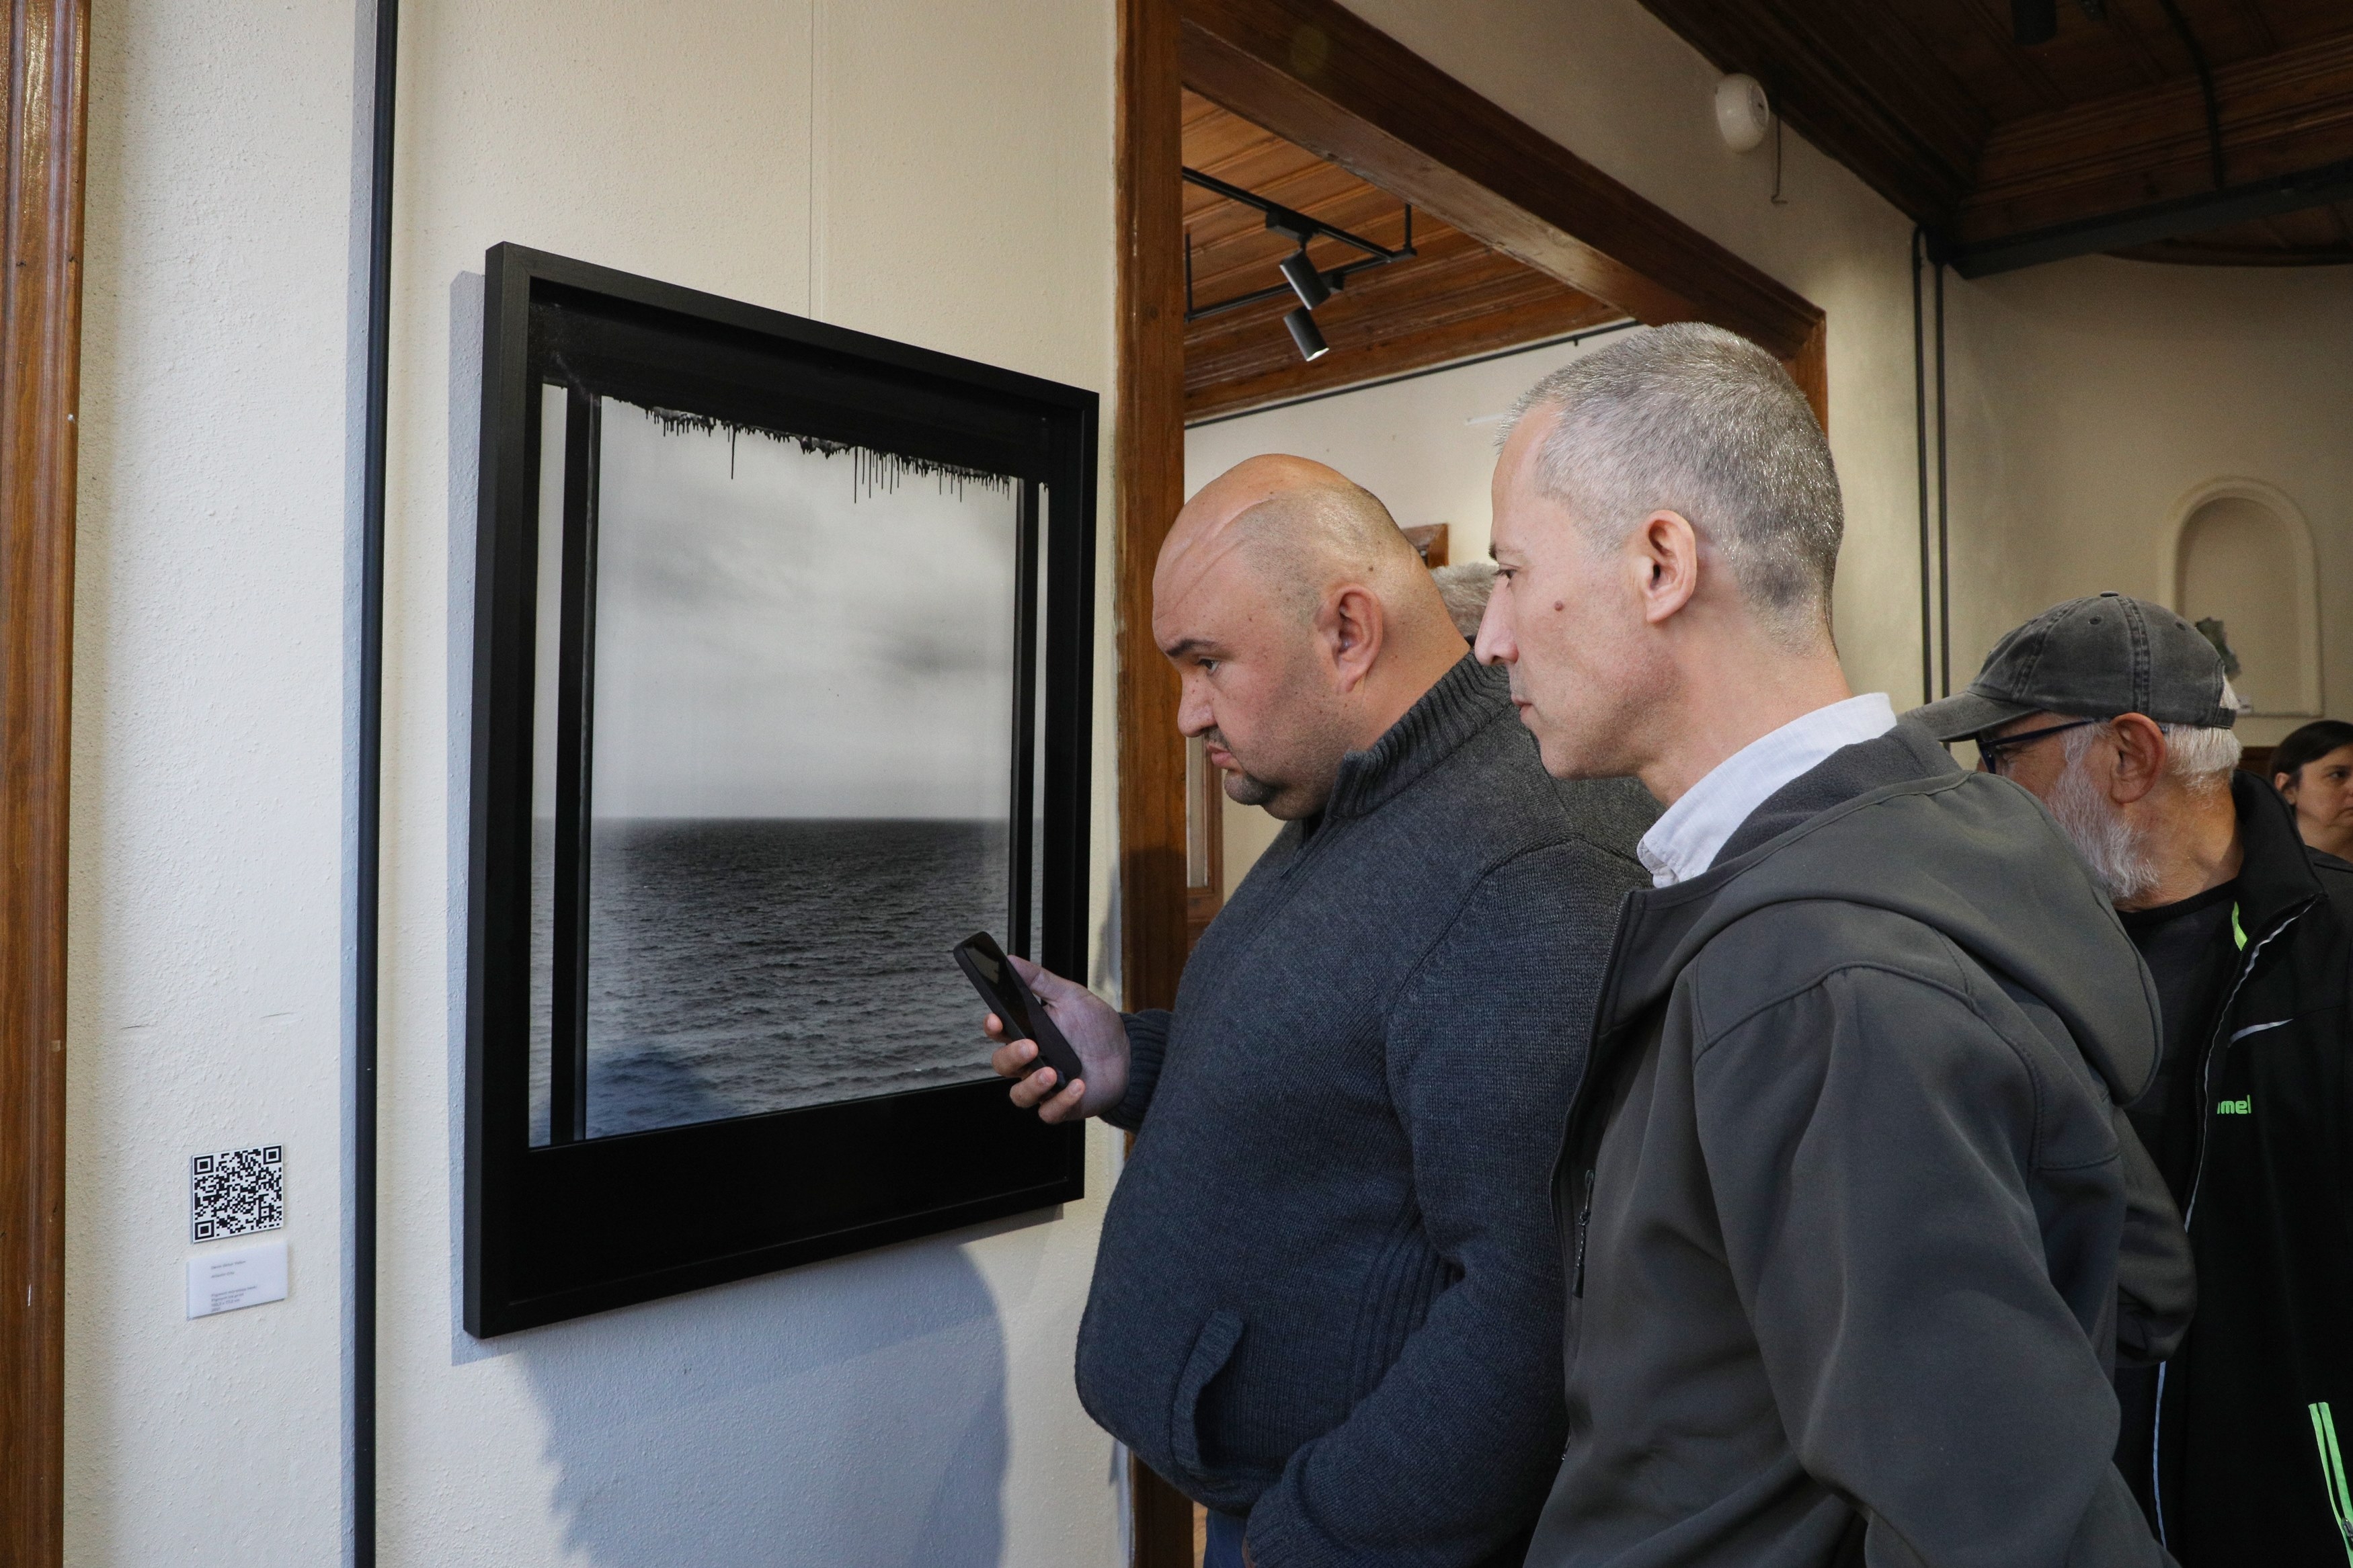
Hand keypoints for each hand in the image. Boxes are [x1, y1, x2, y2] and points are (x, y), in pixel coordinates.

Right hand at [985, 955, 1127, 1122]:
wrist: (1127, 1054)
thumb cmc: (1095, 1027)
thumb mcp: (1070, 996)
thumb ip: (1040, 980)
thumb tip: (1012, 961)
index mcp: (1029, 1034)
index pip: (999, 1033)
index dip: (992, 1027)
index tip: (996, 1020)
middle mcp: (1032, 1062)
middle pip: (1003, 1065)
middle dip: (1012, 1057)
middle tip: (1030, 1046)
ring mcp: (1045, 1086)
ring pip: (1020, 1095)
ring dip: (1032, 1085)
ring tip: (1051, 1072)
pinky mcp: (1063, 1106)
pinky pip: (1050, 1112)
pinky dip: (1061, 1101)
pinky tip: (1076, 1086)